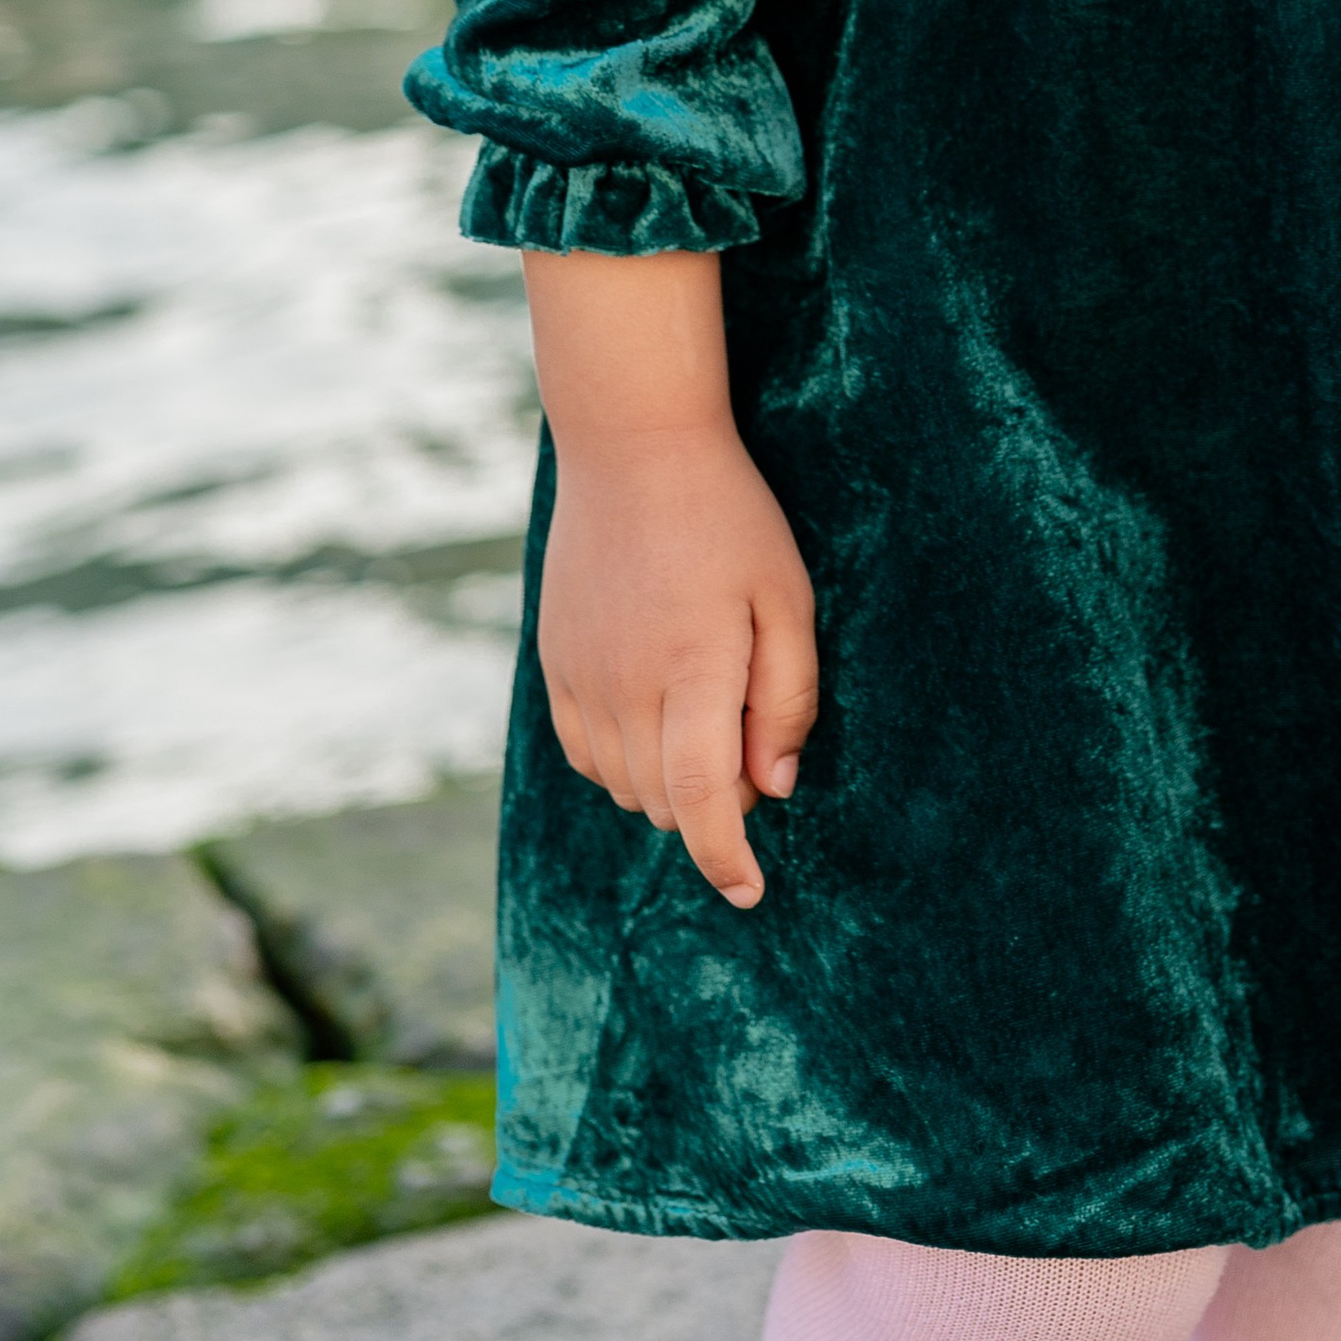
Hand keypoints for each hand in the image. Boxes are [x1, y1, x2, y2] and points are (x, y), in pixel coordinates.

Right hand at [537, 419, 819, 905]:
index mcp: (692, 665)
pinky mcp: (553, 665)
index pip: (702, 797)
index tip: (750, 892)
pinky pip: (585, 755)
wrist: (632, 448)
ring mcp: (579, 676)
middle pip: (665, 800)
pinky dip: (623, 762)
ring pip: (622, 787)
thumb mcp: (787, 595)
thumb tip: (773, 787)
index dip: (725, 858)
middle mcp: (624, 683)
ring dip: (668, 785)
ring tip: (705, 712)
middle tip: (752, 741)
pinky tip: (655, 714)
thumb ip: (787, 696)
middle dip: (715, 803)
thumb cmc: (728, 518)